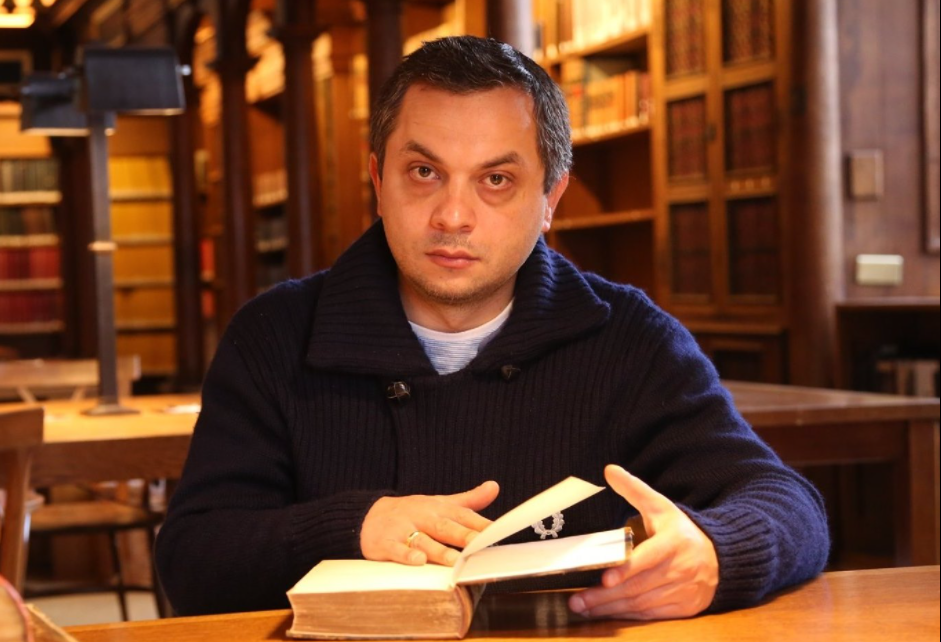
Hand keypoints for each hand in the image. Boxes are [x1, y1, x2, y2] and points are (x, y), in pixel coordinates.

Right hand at [361, 481, 499, 566]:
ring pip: (422, 539)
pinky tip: (418, 561)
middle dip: (462, 535)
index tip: (496, 532)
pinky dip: (406, 555)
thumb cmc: (412, 513)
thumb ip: (469, 500)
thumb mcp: (441, 503)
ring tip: (454, 560)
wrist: (369, 515)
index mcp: (438, 509)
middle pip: (444, 527)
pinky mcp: (385, 543)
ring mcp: (403, 529)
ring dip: (438, 550)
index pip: (462, 516)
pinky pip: (395, 549)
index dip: (479, 524)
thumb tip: (495, 486)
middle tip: (478, 545)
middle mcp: (422, 516)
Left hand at [569, 465, 717, 619]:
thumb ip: (634, 489)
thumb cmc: (681, 532)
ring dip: (611, 609)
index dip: (627, 570)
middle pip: (639, 586)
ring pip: (642, 604)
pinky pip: (650, 615)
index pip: (649, 559)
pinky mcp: (683, 608)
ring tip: (583, 608)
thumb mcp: (661, 506)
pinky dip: (627, 616)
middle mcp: (680, 569)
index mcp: (674, 542)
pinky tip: (605, 614)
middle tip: (578, 600)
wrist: (719, 559)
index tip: (605, 578)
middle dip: (607, 596)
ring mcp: (683, 591)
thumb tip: (609, 469)